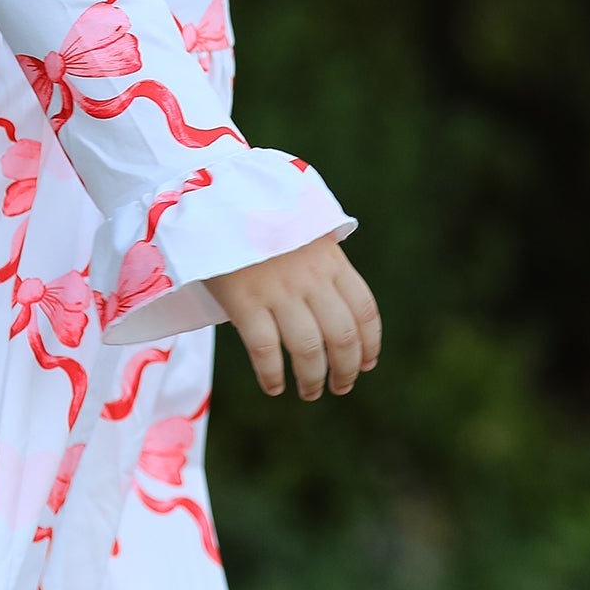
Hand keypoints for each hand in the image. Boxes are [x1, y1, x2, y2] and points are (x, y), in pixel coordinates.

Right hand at [203, 234, 380, 399]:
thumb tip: (340, 307)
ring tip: (309, 392)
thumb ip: (322, 265)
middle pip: (342, 336)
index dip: (370, 344)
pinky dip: (272, 375)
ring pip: (308, 349)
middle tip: (340, 386)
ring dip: (313, 379)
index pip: (364, 310)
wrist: (219, 196)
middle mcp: (310, 276)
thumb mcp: (303, 233)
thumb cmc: (262, 219)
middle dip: (346, 370)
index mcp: (330, 259)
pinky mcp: (243, 299)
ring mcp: (277, 288)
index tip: (367, 364)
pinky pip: (265, 349)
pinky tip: (274, 387)